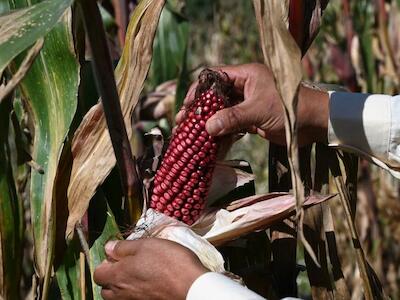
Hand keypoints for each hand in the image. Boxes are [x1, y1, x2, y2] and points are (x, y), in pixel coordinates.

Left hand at [94, 238, 207, 299]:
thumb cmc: (169, 262)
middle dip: (111, 277)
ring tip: (137, 273)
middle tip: (126, 264)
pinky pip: (133, 299)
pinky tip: (149, 282)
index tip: (117, 254)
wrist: (191, 286)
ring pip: (118, 296)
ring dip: (122, 286)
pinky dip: (135, 292)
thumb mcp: (146, 245)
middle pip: (105, 289)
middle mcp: (122, 293)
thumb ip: (124, 247)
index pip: (98, 274)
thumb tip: (108, 248)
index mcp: (118, 276)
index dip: (105, 262)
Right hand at [177, 63, 328, 145]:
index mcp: (247, 75)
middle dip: (200, 108)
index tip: (188, 104)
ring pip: (221, 111)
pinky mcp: (251, 119)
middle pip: (215, 95)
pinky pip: (230, 124)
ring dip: (208, 121)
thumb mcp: (259, 110)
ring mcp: (247, 104)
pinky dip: (221, 132)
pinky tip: (209, 140)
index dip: (200, 89)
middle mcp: (245, 87)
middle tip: (184, 121)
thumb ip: (233, 118)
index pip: (215, 76)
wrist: (313, 124)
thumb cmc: (289, 109)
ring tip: (191, 132)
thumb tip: (207, 128)